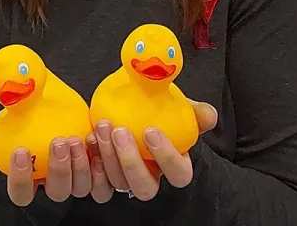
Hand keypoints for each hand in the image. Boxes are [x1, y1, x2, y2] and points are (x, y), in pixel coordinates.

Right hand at [0, 111, 96, 205]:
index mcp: (28, 182)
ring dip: (81, 166)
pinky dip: (103, 167)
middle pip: (57, 193)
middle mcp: (53, 186)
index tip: (20, 151)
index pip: (21, 194)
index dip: (20, 179)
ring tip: (78, 138)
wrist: (49, 110)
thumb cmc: (23, 122)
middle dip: (59, 169)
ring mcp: (76, 182)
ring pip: (81, 189)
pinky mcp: (97, 173)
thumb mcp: (1, 126)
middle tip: (58, 141)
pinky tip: (96, 143)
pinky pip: (103, 183)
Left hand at [86, 101, 217, 201]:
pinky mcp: (103, 179)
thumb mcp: (178, 107)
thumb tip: (208, 116)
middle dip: (131, 162)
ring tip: (102, 128)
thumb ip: (195, 112)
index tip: (151, 131)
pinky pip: (97, 184)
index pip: (179, 175)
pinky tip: (89, 140)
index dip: (166, 157)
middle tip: (120, 131)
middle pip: (144, 188)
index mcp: (174, 166)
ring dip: (108, 157)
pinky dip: (90, 165)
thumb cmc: (158, 112)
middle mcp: (150, 179)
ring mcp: (126, 181)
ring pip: (118, 184)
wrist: (130, 109)